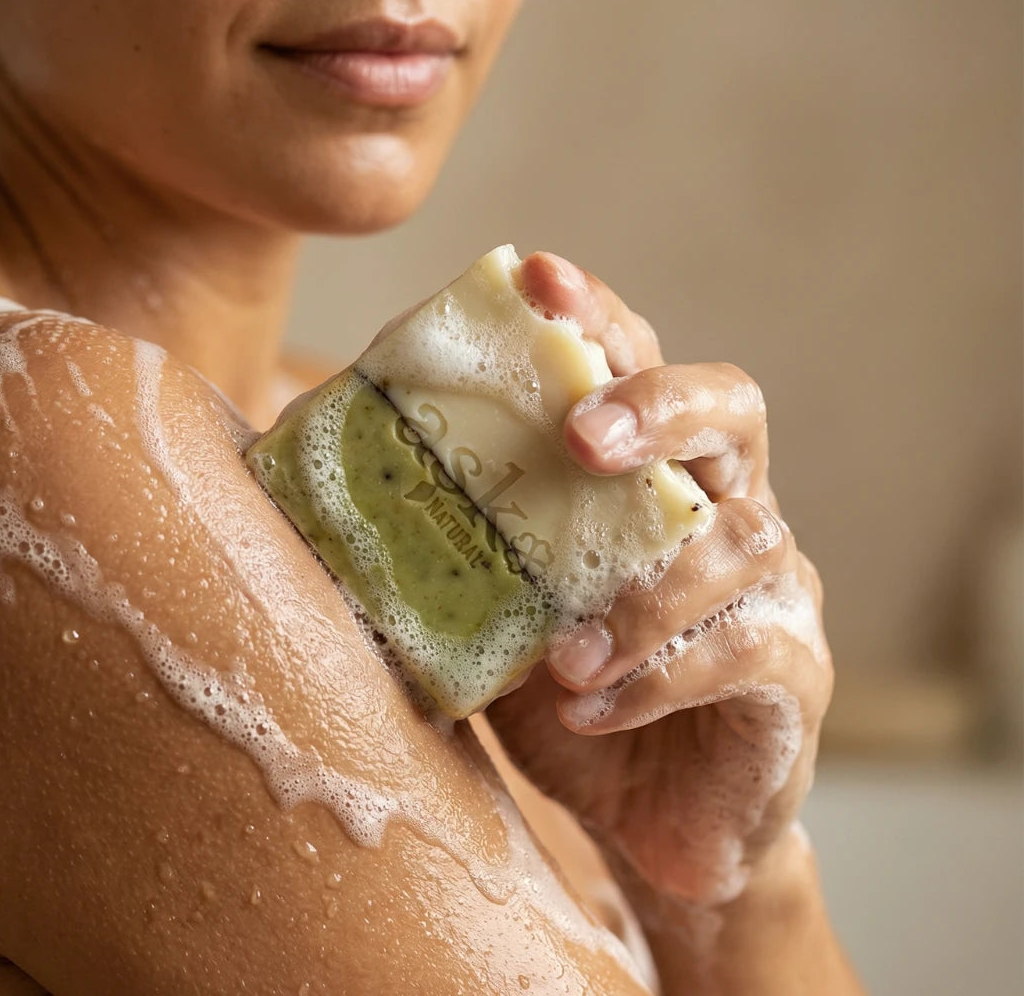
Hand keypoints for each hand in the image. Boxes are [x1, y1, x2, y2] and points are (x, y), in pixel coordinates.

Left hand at [487, 252, 833, 907]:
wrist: (648, 827)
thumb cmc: (565, 697)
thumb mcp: (489, 615)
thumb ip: (444, 544)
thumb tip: (309, 475)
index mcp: (648, 477)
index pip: (640, 364)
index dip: (598, 318)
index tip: (538, 277)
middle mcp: (726, 508)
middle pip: (732, 410)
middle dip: (659, 405)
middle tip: (583, 436)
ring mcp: (775, 587)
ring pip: (739, 541)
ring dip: (640, 592)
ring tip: (561, 652)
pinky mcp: (794, 671)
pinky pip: (743, 651)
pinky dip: (656, 676)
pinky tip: (589, 706)